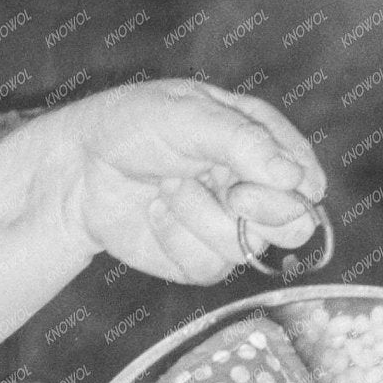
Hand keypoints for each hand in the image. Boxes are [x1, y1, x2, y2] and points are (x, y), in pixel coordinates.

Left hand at [51, 80, 327, 284]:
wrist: (77, 168)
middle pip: (295, 224)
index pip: (305, 176)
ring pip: (246, 247)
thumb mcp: (188, 114)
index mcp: (260, 143)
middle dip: (264, 212)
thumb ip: (244, 142)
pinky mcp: (198, 259)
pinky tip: (155, 213)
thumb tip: (295, 178)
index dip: (293, 186)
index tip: (257, 179)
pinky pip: (209, 267)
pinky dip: (176, 239)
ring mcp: (226, 226)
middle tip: (232, 194)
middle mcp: (251, 187)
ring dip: (199, 216)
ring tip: (167, 185)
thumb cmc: (132, 126)